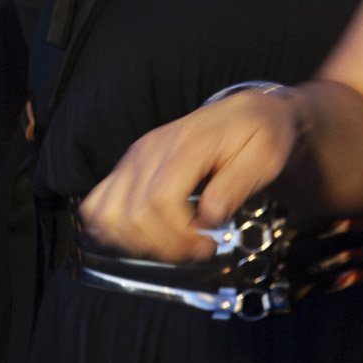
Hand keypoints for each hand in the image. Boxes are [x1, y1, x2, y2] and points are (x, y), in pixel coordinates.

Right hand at [77, 89, 300, 263]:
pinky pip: (97, 208)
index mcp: (187, 144)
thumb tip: (209, 219)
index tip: (208, 246)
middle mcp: (149, 150)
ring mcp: (132, 159)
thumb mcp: (266, 156)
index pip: (161, 199)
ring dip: (138, 244)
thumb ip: (236, 185)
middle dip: (164, 245)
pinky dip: (115, 232)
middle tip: (198, 251)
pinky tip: (149, 238)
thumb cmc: (260, 134)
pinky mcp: (126, 169)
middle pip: (133, 213)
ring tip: (175, 247)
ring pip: (107, 215)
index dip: (179, 234)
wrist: (247, 112)